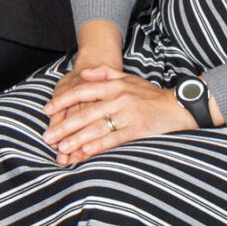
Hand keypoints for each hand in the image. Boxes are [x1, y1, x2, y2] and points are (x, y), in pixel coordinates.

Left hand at [42, 63, 196, 165]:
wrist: (179, 106)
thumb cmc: (150, 94)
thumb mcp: (129, 78)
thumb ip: (105, 73)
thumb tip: (84, 74)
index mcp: (114, 85)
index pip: (81, 92)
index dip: (62, 101)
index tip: (47, 110)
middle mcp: (118, 98)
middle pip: (85, 113)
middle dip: (64, 126)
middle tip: (48, 136)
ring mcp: (128, 115)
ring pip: (96, 128)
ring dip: (77, 139)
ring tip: (62, 147)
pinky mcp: (137, 130)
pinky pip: (114, 139)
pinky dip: (98, 146)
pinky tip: (85, 152)